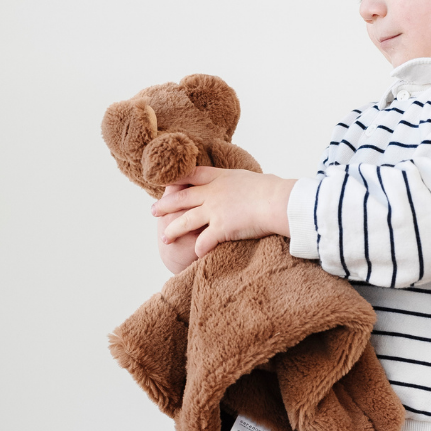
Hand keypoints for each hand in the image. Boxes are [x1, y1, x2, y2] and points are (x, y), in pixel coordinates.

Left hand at [152, 166, 295, 259]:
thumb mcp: (255, 179)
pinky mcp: (220, 228)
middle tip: (153, 210)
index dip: (178, 178)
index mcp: (221, 178)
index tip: (167, 183)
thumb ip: (245, 184)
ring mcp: (214, 210)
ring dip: (172, 230)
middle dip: (165, 205)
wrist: (278, 201)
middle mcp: (212, 193)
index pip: (192, 174)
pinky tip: (196, 256)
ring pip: (185, 221)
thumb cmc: (275, 190)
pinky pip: (203, 242)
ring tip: (165, 237)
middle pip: (181, 198)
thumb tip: (253, 185)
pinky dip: (198, 250)